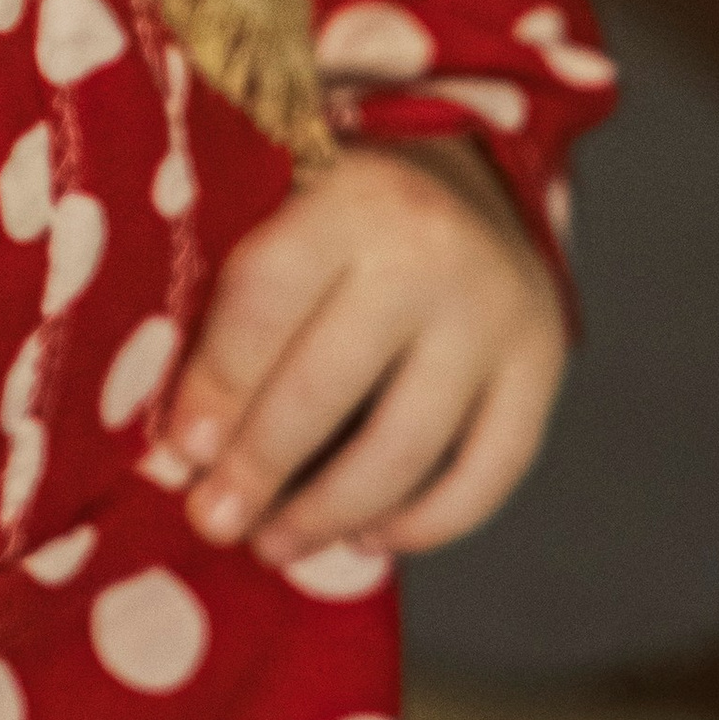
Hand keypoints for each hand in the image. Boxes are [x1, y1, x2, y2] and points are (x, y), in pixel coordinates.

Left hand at [157, 137, 566, 567]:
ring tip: (273, 545)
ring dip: (329, 513)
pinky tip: (365, 538)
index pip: (267, 302)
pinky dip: (425, 523)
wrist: (469, 173)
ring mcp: (496, 312)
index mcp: (347, 195)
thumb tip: (180, 449)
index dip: (216, 387)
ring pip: (406, 446)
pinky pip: (486, 474)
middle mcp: (430, 251)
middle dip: (260, 467)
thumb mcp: (281, 200)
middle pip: (329, 384)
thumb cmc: (338, 203)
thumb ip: (230, 296)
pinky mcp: (542, 366)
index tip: (176, 455)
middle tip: (213, 520)